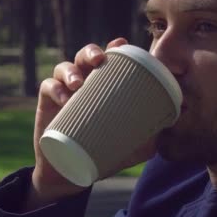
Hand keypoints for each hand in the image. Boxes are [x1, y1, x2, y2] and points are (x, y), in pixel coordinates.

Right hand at [25, 38, 156, 209]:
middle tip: (99, 60)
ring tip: (78, 84)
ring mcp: (64, 91)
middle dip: (92, 52)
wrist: (68, 173)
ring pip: (65, 67)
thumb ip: (147, 138)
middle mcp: (84, 83)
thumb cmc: (99, 152)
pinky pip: (48, 86)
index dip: (114, 47)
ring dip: (71, 70)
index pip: (109, 60)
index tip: (122, 43)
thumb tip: (169, 129)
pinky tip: (63, 98)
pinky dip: (55, 88)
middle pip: (85, 56)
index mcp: (103, 86)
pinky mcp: (47, 103)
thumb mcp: (126, 146)